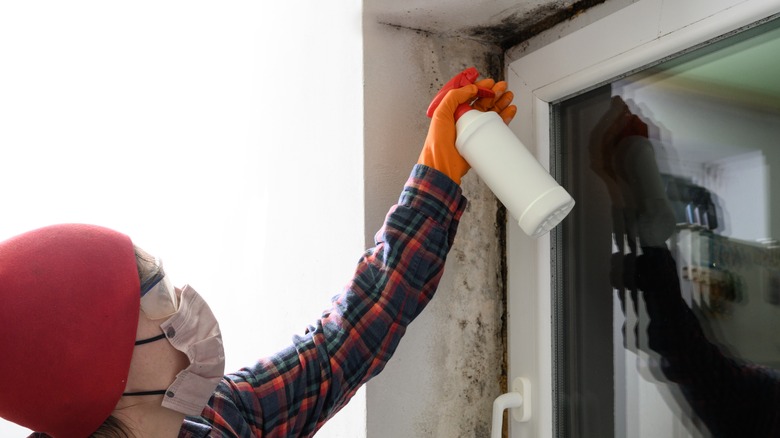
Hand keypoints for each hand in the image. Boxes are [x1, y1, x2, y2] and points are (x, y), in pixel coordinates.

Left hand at [418, 70, 517, 184]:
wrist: (442, 165)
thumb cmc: (437, 143)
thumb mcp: (440, 113)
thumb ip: (453, 97)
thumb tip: (469, 88)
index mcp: (452, 111)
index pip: (467, 94)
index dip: (478, 86)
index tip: (488, 82)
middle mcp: (462, 118)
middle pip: (481, 101)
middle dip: (493, 93)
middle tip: (502, 87)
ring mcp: (472, 128)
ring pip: (490, 111)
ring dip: (500, 103)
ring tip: (508, 96)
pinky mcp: (480, 138)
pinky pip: (494, 125)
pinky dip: (504, 117)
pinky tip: (509, 111)